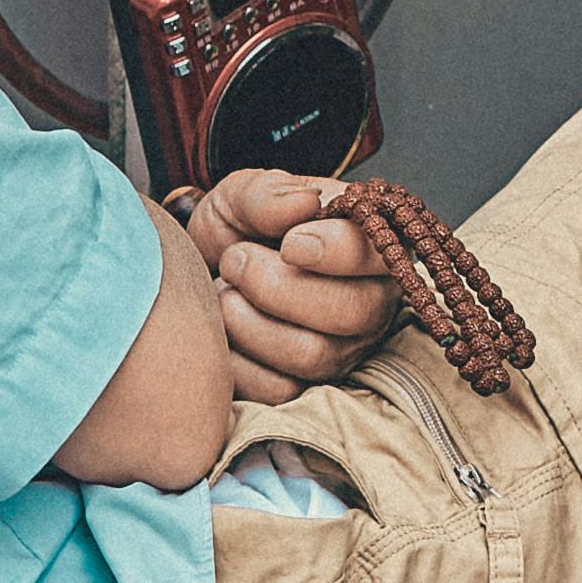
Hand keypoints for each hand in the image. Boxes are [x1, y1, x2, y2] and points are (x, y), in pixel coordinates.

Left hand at [184, 171, 402, 402]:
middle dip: (276, 287)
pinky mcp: (308, 386)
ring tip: (226, 292)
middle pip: (352, 312)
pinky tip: (225, 331)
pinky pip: (279, 388)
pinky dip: (237, 359)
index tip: (288, 243)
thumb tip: (302, 205)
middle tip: (236, 260)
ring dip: (248, 320)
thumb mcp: (243, 195)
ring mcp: (344, 349)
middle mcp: (372, 300)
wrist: (201, 270)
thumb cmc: (237, 229)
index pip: (380, 255)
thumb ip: (269, 193)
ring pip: (313, 354)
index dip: (335, 252)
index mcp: (369, 244)